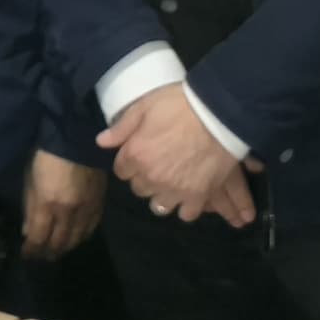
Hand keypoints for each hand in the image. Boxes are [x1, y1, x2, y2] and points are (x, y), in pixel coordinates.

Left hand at [22, 152, 106, 259]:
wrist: (76, 137)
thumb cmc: (45, 156)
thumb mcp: (29, 181)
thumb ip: (30, 209)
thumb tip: (28, 232)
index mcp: (48, 204)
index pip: (39, 239)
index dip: (31, 251)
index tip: (27, 255)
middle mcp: (69, 212)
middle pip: (59, 243)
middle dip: (48, 253)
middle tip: (42, 257)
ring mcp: (86, 208)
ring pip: (77, 239)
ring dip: (66, 247)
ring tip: (58, 250)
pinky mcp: (99, 203)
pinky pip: (91, 228)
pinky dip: (82, 236)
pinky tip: (76, 237)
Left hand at [98, 86, 253, 224]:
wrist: (219, 114)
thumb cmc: (180, 105)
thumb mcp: (145, 106)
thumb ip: (122, 127)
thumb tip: (101, 142)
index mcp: (135, 155)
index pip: (122, 171)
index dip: (130, 162)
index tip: (141, 154)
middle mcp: (151, 177)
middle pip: (139, 189)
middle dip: (145, 178)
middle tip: (160, 165)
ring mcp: (174, 190)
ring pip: (159, 206)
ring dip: (163, 195)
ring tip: (173, 184)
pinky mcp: (197, 196)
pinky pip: (186, 214)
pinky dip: (186, 207)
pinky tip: (189, 195)